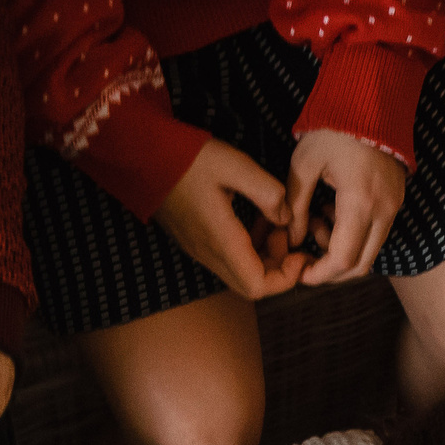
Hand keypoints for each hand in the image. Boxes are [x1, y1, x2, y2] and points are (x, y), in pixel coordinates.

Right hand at [153, 139, 307, 299]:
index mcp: (221, 242)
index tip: (300, 251)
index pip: (259, 287)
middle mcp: (210, 254)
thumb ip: (267, 192)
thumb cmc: (188, 160)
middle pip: (252, 286)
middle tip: (286, 234)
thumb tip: (286, 217)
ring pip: (241, 274)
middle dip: (279, 268)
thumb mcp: (235, 166)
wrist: (144, 157)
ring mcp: (201, 251)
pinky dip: (250, 249)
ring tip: (273, 222)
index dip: (287, 278)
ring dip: (265, 257)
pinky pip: (230, 260)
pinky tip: (255, 219)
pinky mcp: (197, 242)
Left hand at [285, 130, 405, 286]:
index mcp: (360, 202)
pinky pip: (377, 233)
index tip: (301, 274)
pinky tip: (332, 211)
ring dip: (342, 250)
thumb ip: (296, 208)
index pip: (343, 260)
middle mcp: (384, 209)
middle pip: (362, 265)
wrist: (371, 99)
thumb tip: (294, 239)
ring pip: (371, 251)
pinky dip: (354, 235)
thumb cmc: (333, 128)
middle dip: (332, 270)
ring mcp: (394, 205)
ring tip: (316, 221)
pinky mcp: (396, 199)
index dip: (320, 274)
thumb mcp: (304, 165)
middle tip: (307, 256)